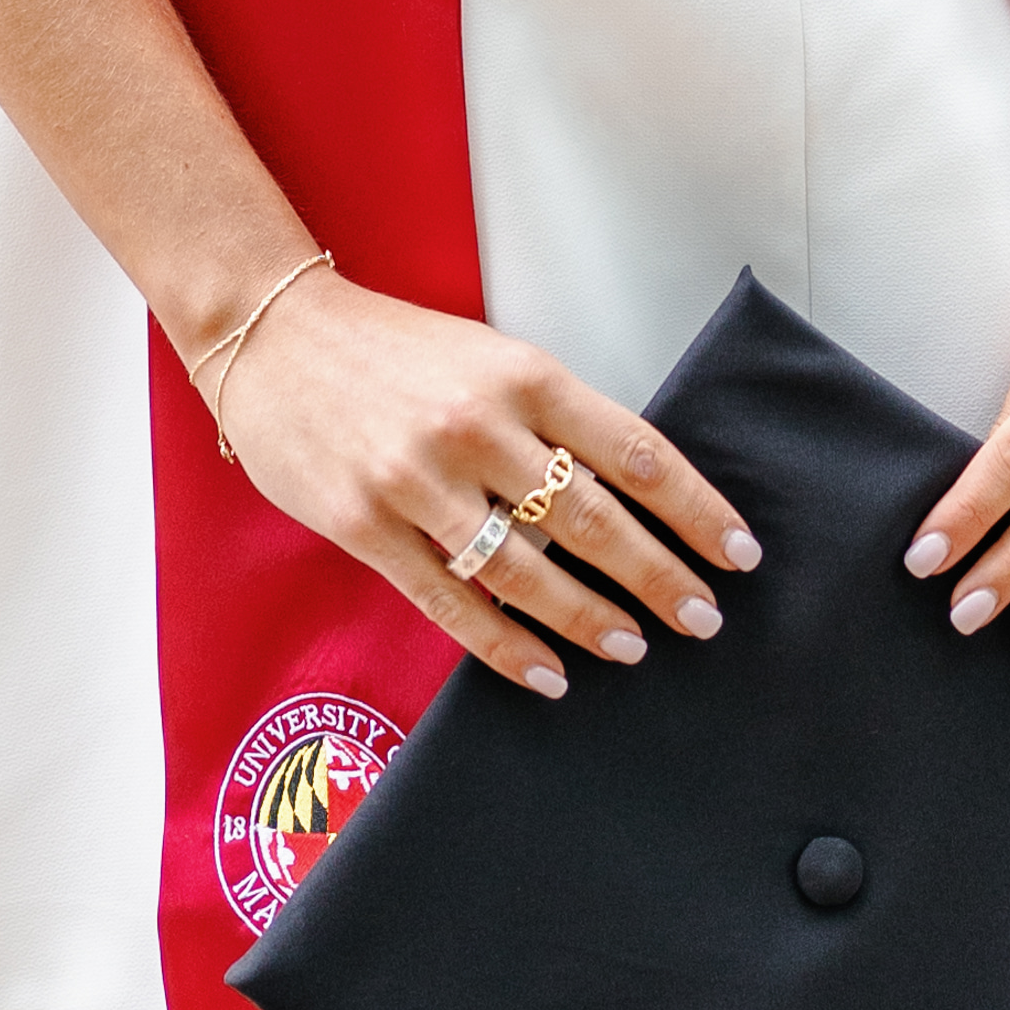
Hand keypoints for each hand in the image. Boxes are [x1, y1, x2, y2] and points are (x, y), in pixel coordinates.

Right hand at [211, 272, 761, 701]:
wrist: (272, 334)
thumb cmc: (391, 347)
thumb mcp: (488, 356)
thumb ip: (551, 417)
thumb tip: (629, 494)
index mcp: (522, 375)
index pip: (636, 452)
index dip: (697, 510)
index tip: (737, 552)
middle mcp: (477, 428)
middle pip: (595, 521)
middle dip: (660, 578)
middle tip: (704, 619)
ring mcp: (418, 482)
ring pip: (528, 572)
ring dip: (592, 619)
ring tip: (635, 647)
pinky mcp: (367, 528)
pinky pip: (452, 603)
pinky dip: (507, 647)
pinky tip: (549, 674)